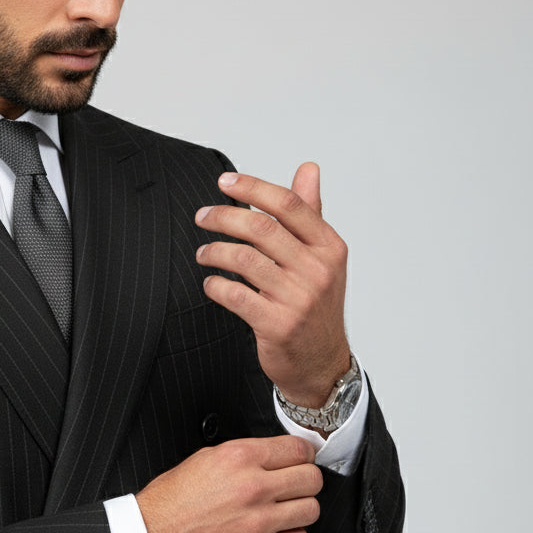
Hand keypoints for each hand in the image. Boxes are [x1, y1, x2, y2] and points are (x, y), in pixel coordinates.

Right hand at [135, 436, 322, 532]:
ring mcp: (258, 522)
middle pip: (312, 479)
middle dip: (306, 481)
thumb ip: (245, 456)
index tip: (301, 461)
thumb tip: (275, 457)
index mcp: (239, 458)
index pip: (298, 449)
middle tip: (296, 486)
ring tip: (285, 511)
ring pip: (311, 510)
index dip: (303, 455)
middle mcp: (252, 487)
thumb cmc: (172, 503)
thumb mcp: (205, 459)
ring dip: (301, 510)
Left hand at [195, 163, 350, 408]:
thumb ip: (311, 213)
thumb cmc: (317, 306)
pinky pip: (236, 295)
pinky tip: (211, 283)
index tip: (225, 182)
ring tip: (204, 253)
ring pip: (244, 259)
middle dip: (223, 216)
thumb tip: (308, 169)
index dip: (253, 187)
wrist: (322, 364)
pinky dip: (216, 285)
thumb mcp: (323, 258)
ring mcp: (298, 299)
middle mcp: (317, 270)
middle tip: (202, 216)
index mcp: (329, 247)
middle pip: (261, 227)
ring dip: (214, 251)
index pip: (289, 205)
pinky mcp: (277, 325)